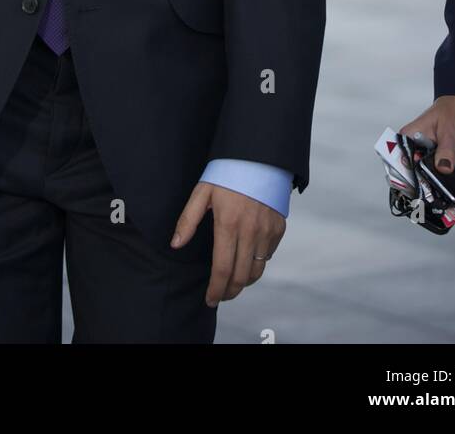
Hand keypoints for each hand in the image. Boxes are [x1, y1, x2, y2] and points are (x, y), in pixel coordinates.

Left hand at [170, 181, 285, 306]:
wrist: (259, 156)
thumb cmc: (227, 172)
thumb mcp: (202, 191)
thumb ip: (188, 219)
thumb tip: (176, 244)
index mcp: (228, 224)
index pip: (222, 269)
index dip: (215, 290)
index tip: (210, 299)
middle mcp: (250, 231)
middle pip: (240, 276)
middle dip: (229, 292)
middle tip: (220, 296)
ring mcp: (267, 231)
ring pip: (257, 270)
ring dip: (244, 282)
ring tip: (232, 283)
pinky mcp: (278, 228)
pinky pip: (268, 256)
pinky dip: (257, 264)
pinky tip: (246, 261)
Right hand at [398, 95, 454, 214]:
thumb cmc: (453, 110)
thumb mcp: (450, 131)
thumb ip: (446, 150)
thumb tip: (443, 169)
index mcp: (408, 137)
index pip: (401, 163)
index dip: (409, 182)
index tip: (420, 198)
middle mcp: (413, 147)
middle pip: (413, 174)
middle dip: (426, 192)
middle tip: (440, 208)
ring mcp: (424, 153)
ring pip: (426, 176)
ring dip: (438, 191)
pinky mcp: (435, 157)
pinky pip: (437, 173)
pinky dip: (446, 184)